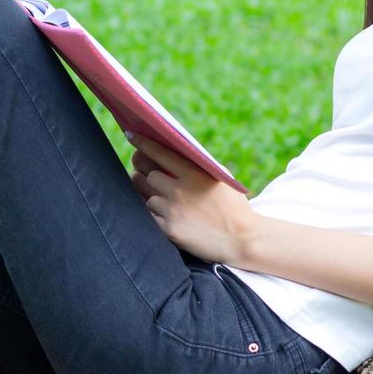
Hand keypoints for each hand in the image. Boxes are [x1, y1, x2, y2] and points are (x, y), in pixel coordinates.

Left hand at [125, 130, 252, 265]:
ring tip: (165, 201)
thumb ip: (198, 165)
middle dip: (146, 175)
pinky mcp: (169, 230)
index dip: (142, 143)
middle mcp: (180, 190)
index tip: (130, 134)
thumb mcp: (220, 178)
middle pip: (148, 176)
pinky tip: (167, 217)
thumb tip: (173, 152)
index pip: (159, 153)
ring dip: (153, 198)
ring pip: (147, 198)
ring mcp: (173, 211)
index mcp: (193, 174)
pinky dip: (156, 216)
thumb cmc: (233, 206)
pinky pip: (150, 217)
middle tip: (145, 174)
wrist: (242, 239)